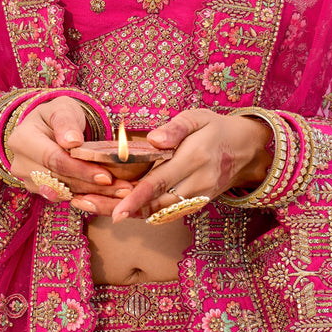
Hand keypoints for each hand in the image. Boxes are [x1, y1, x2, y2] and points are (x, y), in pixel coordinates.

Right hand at [4, 97, 134, 203]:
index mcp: (22, 140)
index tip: (106, 176)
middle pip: (59, 180)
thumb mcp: (62, 108)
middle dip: (92, 185)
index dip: (80, 169)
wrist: (49, 126)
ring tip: (121, 193)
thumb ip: (66, 122)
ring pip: (63, 192)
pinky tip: (108, 195)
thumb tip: (72, 141)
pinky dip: (87, 196)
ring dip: (93, 194)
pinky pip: (64, 196)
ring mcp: (27, 179)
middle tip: (122, 189)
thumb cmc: (58, 115)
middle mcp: (20, 163)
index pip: (54, 160)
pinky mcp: (39, 189)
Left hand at [68, 108, 269, 220]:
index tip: (115, 211)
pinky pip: (168, 213)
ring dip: (128, 213)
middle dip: (120, 208)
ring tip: (93, 208)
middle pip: (154, 204)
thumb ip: (176, 128)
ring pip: (159, 213)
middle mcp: (196, 183)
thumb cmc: (217, 128)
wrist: (248, 148)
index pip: (159, 182)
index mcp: (194, 158)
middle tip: (84, 206)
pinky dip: (145, 214)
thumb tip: (153, 139)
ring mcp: (198, 197)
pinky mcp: (197, 203)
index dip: (135, 198)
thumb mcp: (198, 117)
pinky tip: (120, 210)